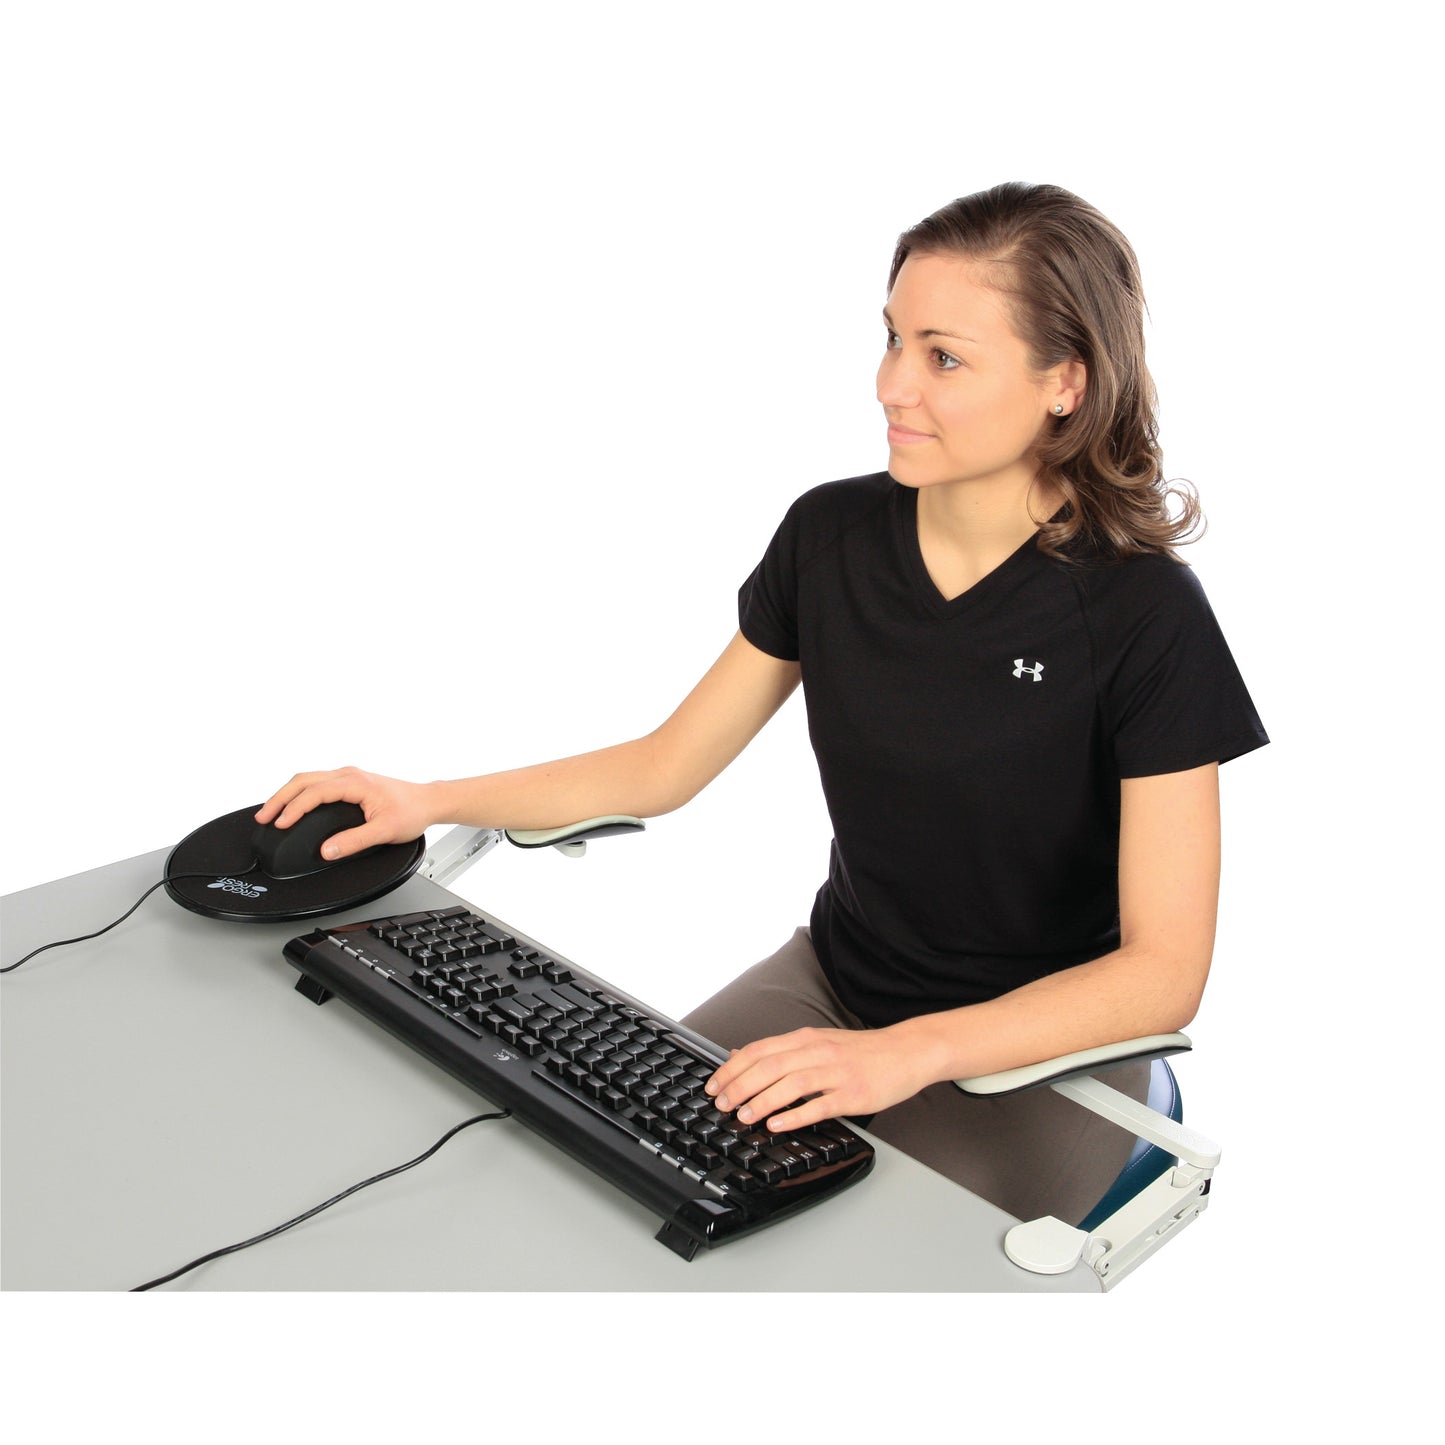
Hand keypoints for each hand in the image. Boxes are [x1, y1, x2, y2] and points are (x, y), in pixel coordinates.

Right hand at [254, 766, 436, 860]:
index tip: (279, 824)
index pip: (314, 792)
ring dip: (287, 794)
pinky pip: (316, 783)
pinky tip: (293, 806)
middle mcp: (349, 774)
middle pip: (303, 780)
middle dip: (279, 798)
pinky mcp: (350, 781)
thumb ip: (355, 841)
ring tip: (271, 812)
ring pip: (308, 779)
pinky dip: (299, 793)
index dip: (293, 808)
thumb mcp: (385, 831)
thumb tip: (327, 850)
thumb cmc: (412, 811)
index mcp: (355, 782)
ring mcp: (349, 776)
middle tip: (263, 816)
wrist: (428, 801)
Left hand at [703, 1024, 934, 1134]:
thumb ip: (781, 1050)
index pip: (759, 1050)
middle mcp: (818, 1052)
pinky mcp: (853, 1094)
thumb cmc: (861, 1051)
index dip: (732, 1068)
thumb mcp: (818, 1042)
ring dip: (763, 1101)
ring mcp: (836, 1073)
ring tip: (744, 1117)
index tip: (714, 1086)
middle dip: (740, 1086)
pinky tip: (778, 1125)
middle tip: (722, 1105)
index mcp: (806, 1039)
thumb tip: (740, 1055)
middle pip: (770, 1066)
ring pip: (791, 1084)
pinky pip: (820, 1105)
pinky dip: (795, 1116)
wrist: (906, 1051)